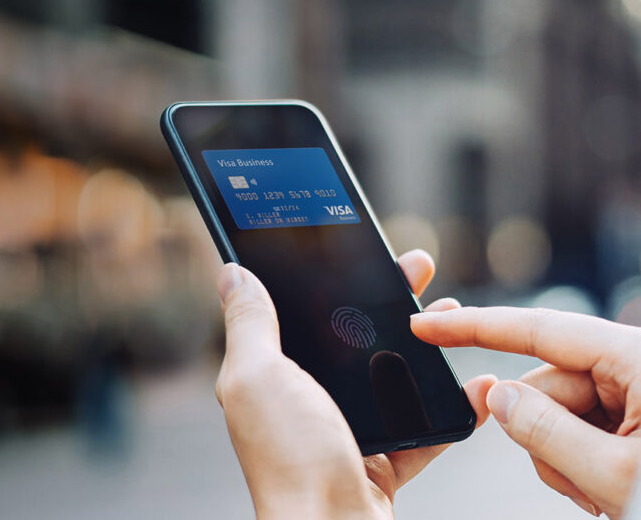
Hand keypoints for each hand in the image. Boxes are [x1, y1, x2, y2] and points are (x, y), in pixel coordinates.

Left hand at [215, 250, 495, 518]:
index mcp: (272, 373)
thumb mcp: (259, 377)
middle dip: (389, 297)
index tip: (364, 249)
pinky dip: (452, 406)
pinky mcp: (381, 457)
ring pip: (391, 372)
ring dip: (425, 342)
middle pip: (353, 334)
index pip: (303, 308)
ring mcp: (345, 427)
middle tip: (420, 268)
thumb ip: (249, 324)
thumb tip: (232, 272)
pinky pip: (422, 423)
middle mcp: (305, 397)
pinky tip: (476, 385)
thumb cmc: (289, 460)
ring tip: (455, 313)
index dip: (331, 274)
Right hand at [411, 306, 640, 517]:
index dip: (473, 326)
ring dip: (562, 456)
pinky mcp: (634, 413)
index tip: (426, 325)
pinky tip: (605, 488)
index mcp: (634, 356)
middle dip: (543, 435)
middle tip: (581, 484)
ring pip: (557, 409)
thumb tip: (497, 397)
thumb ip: (545, 431)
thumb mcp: (616, 475)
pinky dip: (579, 459)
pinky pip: (578, 424)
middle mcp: (632, 364)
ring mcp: (634, 389)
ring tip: (599, 494)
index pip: (538, 330)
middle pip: (547, 383)